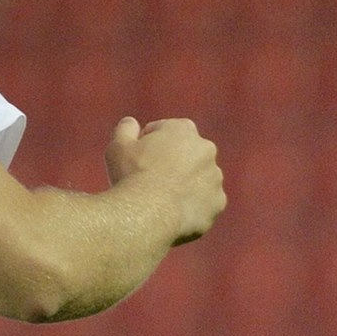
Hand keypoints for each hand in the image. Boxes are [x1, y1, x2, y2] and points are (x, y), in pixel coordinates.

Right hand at [105, 116, 224, 243]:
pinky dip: (191, 205)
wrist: (149, 213)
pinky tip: (172, 211)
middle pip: (185, 153)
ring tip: (160, 198)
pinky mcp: (218, 202)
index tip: (136, 157)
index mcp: (183, 129)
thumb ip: (126, 128)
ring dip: (184, 183)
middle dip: (172, 161)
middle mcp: (206, 149)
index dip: (148, 142)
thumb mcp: (118, 145)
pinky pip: (204, 202)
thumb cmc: (132, 175)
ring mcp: (215, 177)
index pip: (164, 130)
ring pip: (197, 178)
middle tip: (148, 177)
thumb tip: (131, 122)